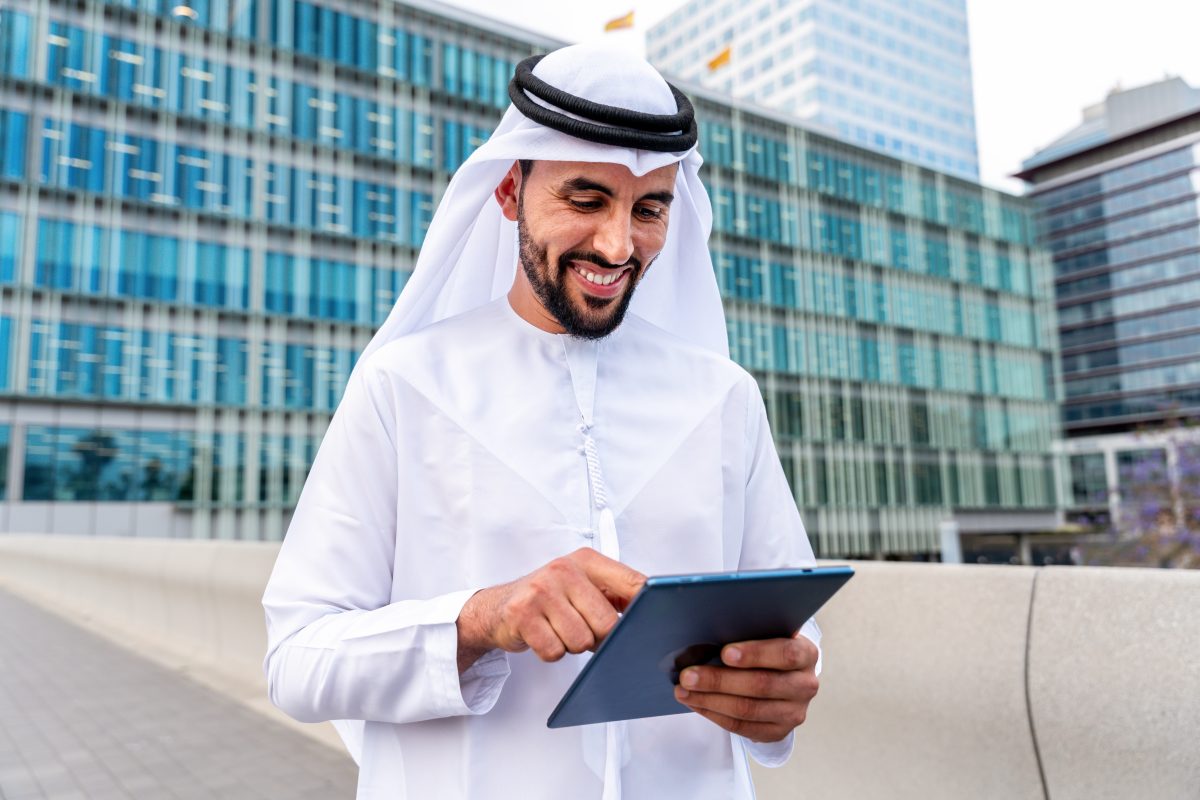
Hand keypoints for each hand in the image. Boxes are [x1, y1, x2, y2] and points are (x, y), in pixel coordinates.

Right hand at [456, 548, 644, 671]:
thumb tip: (653, 612)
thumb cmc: (548, 597)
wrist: (497, 606)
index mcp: (587, 561)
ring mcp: (542, 590)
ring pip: (581, 641)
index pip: (633, 584)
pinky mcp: (522, 613)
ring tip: (559, 629)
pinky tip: (543, 635)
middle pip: (607, 623)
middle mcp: (564, 569)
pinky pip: (555, 651)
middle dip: (598, 637)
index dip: (647, 607)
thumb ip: (616, 594)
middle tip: (581, 627)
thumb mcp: (582, 585)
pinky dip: (551, 651)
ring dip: (572, 645)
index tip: (654, 622)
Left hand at [673, 635, 818, 742]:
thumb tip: (707, 634)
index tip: (725, 652)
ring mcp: (794, 712)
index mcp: (806, 654)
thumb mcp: (769, 636)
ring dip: (710, 700)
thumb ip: (750, 634)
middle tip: (688, 675)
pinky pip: (741, 727)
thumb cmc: (768, 650)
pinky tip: (696, 703)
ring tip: (684, 690)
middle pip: (761, 685)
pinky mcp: (778, 732)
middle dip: (719, 680)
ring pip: (748, 709)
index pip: (785, 654)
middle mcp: (805, 685)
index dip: (755, 654)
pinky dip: (714, 714)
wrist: (785, 680)